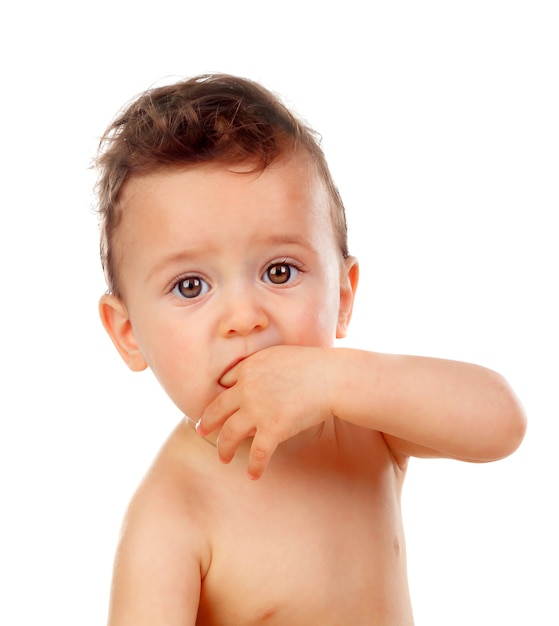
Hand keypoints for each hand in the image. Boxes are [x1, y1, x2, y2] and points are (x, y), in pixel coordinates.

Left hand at [197, 345, 333, 478]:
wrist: (332, 378)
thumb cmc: (313, 365)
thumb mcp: (280, 355)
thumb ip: (263, 367)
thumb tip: (257, 379)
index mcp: (248, 368)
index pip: (224, 384)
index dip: (218, 397)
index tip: (214, 407)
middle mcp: (246, 389)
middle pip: (217, 410)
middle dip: (207, 423)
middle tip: (201, 431)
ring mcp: (257, 410)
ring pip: (229, 434)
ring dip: (224, 448)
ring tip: (223, 458)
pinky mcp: (272, 429)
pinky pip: (258, 453)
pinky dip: (255, 466)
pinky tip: (253, 474)